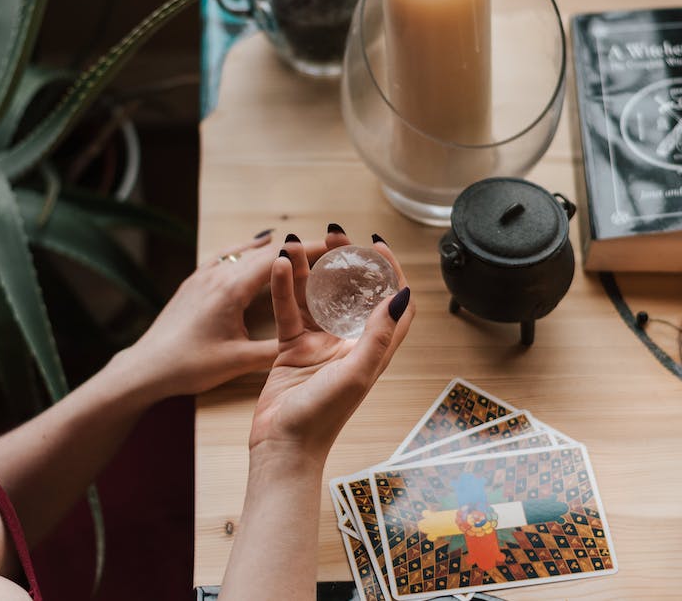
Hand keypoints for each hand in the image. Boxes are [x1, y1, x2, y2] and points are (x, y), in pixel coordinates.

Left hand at [118, 231, 327, 397]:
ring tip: (296, 246)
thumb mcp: (237, 362)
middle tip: (325, 247)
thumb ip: (275, 351)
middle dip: (295, 249)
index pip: (276, 261)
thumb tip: (310, 347)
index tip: (332, 246)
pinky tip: (253, 246)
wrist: (146, 367)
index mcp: (231, 290)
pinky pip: (225, 255)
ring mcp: (203, 275)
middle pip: (263, 252)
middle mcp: (217, 275)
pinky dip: (245, 249)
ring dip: (271, 248)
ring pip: (243, 251)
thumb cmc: (189, 365)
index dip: (307, 251)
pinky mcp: (193, 281)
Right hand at [248, 229, 413, 460]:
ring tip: (300, 242)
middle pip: (354, 293)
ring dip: (311, 270)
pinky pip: (288, 311)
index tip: (378, 245)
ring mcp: (321, 344)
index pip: (394, 304)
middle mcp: (350, 343)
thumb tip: (401, 296)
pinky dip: (283, 288)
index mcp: (373, 350)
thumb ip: (377, 335)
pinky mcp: (293, 348)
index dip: (392, 273)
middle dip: (347, 262)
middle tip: (336, 234)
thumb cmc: (321, 418)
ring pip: (318, 297)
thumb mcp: (355, 374)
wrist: (282, 446)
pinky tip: (280, 266)